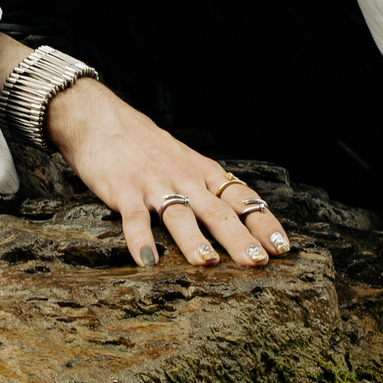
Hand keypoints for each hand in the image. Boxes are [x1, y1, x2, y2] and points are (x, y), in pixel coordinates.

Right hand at [46, 77, 291, 268]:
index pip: (241, 199)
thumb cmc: (144, 144)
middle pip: (218, 212)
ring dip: (195, 241)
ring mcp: (155, 185)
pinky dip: (140, 240)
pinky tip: (147, 260)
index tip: (283, 246)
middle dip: (239, 238)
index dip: (263, 222)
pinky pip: (134, 219)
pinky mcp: (124, 191)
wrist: (100, 118)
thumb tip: (236, 216)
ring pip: (180, 215)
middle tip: (258, 262)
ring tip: (208, 263)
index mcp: (203, 173)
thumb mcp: (184, 161)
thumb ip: (205, 187)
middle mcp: (185, 179)